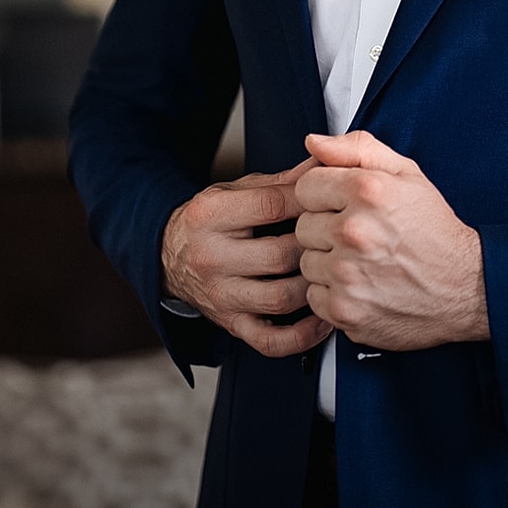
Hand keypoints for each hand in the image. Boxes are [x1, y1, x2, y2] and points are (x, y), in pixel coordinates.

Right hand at [161, 159, 332, 358]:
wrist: (168, 257)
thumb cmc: (210, 220)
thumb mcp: (237, 190)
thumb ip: (282, 181)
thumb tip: (322, 166)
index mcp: (210, 215)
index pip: (272, 205)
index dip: (310, 201)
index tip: (333, 199)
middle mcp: (211, 257)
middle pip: (280, 255)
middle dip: (317, 246)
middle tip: (339, 240)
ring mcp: (220, 295)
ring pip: (280, 298)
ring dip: (315, 287)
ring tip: (334, 273)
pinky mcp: (229, 324)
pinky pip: (270, 341)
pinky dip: (303, 335)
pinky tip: (322, 317)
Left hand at [294, 131, 489, 351]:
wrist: (466, 286)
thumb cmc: (435, 230)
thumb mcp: (406, 173)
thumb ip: (357, 150)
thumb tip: (314, 143)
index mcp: (367, 190)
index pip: (305, 187)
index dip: (324, 196)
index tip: (343, 206)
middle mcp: (354, 231)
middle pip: (302, 226)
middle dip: (326, 229)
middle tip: (360, 236)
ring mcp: (348, 274)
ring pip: (306, 262)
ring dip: (328, 263)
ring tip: (362, 262)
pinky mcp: (345, 310)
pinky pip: (313, 296)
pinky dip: (333, 293)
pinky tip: (362, 285)